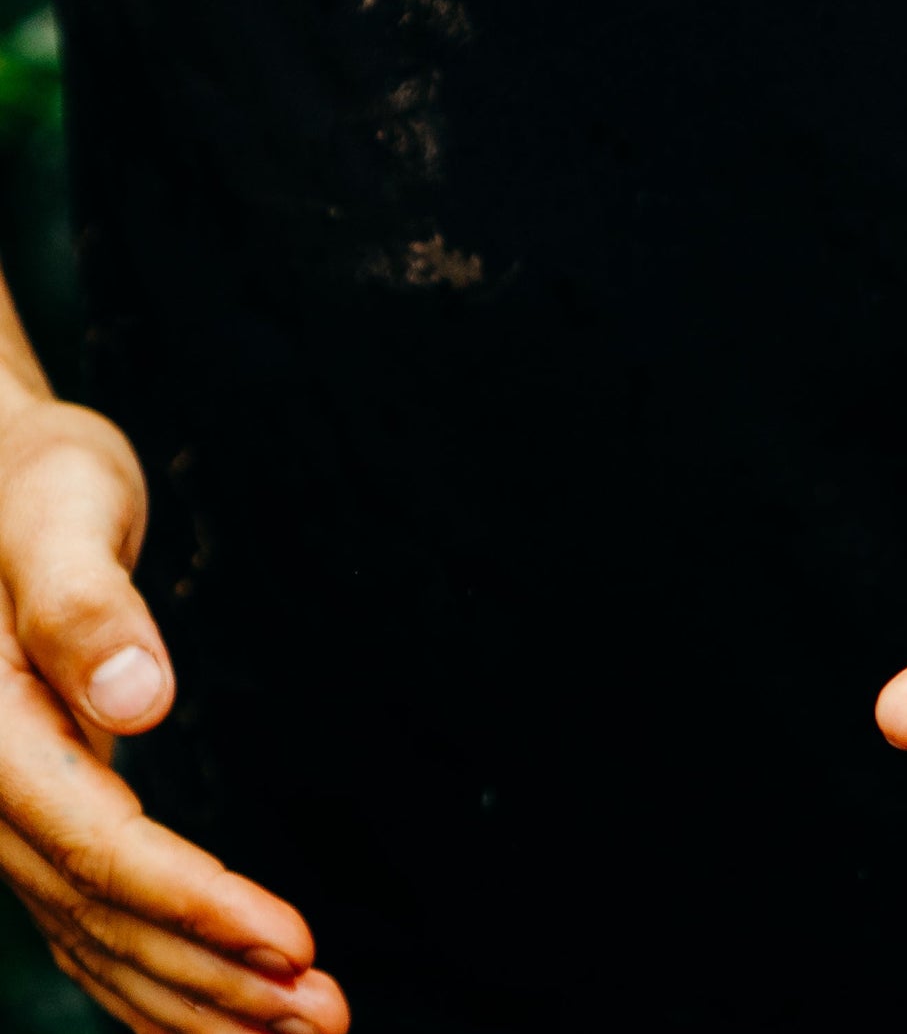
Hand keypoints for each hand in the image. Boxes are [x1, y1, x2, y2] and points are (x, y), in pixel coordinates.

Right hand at [0, 397, 349, 1033]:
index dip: (192, 903)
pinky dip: (152, 970)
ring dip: (195, 994)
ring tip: (303, 1027)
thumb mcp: (61, 519)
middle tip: (326, 1017)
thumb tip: (142, 701)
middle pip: (103, 913)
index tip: (289, 944)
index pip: (97, 845)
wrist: (0, 476)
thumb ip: (88, 610)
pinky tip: (214, 1010)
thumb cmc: (33, 485)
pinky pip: (89, 914)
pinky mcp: (45, 806)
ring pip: (97, 933)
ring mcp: (13, 809)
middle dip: (213, 976)